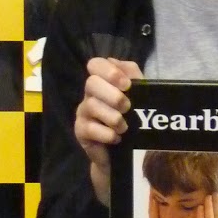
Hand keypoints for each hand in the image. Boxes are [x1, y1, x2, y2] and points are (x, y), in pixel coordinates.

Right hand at [75, 56, 141, 204]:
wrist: (123, 153)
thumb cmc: (131, 120)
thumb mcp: (138, 95)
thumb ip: (133, 76)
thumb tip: (122, 65)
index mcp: (102, 82)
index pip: (95, 64)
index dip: (110, 72)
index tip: (127, 85)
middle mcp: (89, 95)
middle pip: (91, 83)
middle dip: (113, 96)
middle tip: (128, 108)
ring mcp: (82, 113)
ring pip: (92, 106)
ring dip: (113, 117)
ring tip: (124, 128)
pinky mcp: (80, 131)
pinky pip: (90, 128)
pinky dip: (107, 134)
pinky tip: (117, 139)